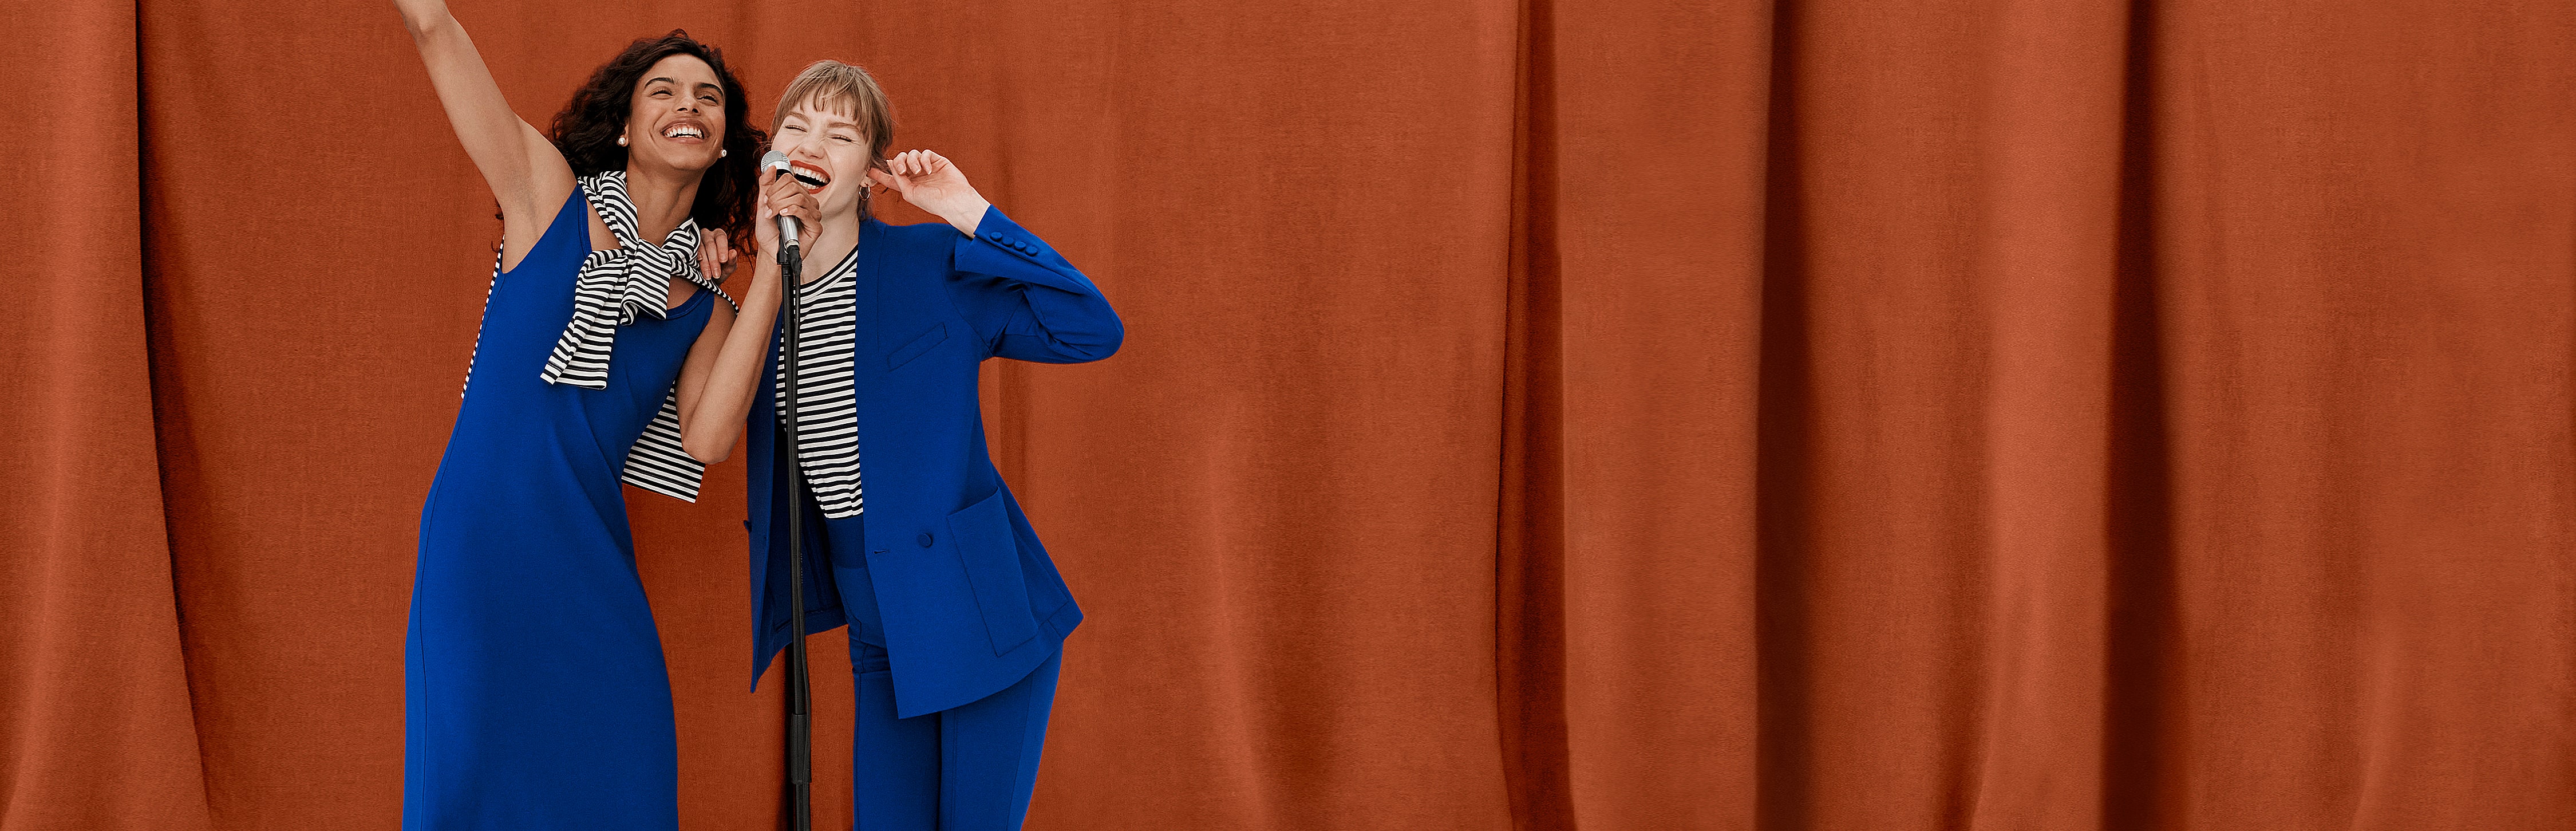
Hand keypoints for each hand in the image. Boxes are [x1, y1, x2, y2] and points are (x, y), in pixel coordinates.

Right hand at [695, 227, 737, 281]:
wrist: (708, 280)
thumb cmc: (721, 270)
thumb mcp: (728, 267)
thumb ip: (732, 260)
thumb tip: (733, 252)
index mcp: (719, 236)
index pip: (721, 238)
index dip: (722, 249)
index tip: (723, 261)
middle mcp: (707, 235)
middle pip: (710, 244)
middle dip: (714, 261)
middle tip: (716, 274)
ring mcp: (696, 240)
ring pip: (700, 249)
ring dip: (705, 264)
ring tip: (708, 276)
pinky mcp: (687, 248)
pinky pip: (690, 251)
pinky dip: (694, 259)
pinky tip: (697, 265)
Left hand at [753, 166, 820, 257]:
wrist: (769, 251)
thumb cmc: (769, 231)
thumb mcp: (763, 204)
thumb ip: (766, 185)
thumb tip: (771, 167)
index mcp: (797, 196)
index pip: (789, 179)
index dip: (774, 187)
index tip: (766, 199)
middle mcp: (807, 204)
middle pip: (794, 186)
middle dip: (776, 196)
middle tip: (768, 208)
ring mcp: (813, 215)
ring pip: (800, 197)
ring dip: (781, 204)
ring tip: (773, 214)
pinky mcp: (815, 227)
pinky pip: (805, 212)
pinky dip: (791, 211)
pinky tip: (782, 216)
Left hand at [866, 149, 989, 232]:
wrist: (954, 200)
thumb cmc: (933, 202)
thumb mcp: (909, 193)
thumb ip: (898, 178)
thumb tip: (890, 164)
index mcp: (908, 186)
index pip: (891, 177)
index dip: (880, 172)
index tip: (868, 168)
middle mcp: (916, 176)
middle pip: (900, 161)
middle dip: (898, 162)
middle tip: (901, 170)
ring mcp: (927, 168)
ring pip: (912, 155)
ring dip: (912, 161)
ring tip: (919, 172)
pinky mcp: (937, 161)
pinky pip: (926, 153)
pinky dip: (924, 159)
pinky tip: (928, 170)